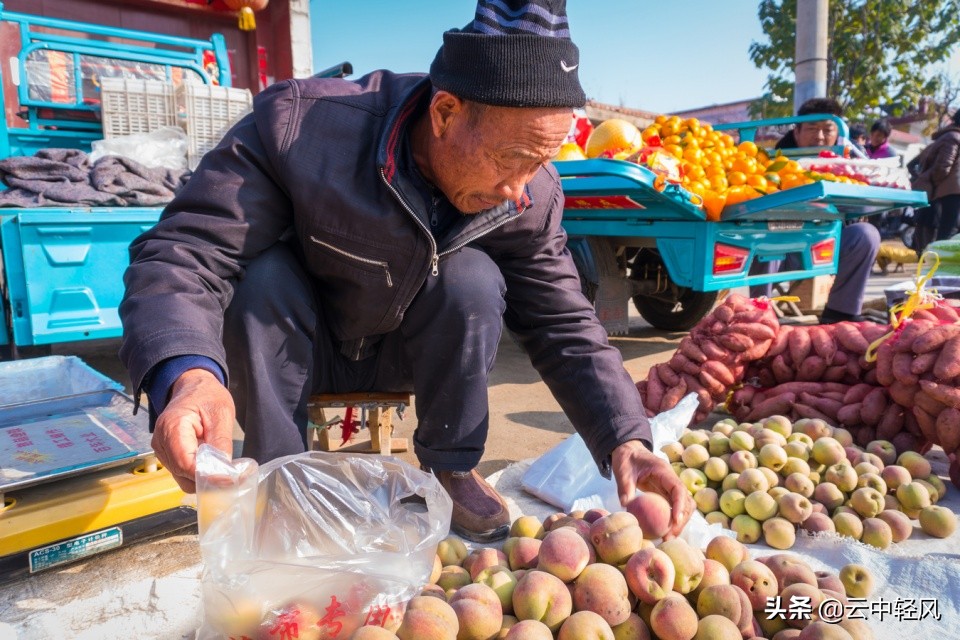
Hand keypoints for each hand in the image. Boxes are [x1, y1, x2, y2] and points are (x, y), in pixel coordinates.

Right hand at [151, 369, 234, 492]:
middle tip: (234, 475)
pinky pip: (184, 473)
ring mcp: (162, 450)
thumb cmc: (207, 396)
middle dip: (208, 479)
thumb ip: (221, 442)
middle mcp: (161, 442)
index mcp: (172, 426)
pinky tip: (213, 462)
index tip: (230, 478)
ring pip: (184, 479)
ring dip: (205, 478)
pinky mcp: (168, 455)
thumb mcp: (221, 413)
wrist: (193, 388)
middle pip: (183, 475)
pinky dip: (200, 474)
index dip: (208, 475)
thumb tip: (224, 471)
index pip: (186, 463)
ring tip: (224, 466)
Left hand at [611, 439, 693, 537]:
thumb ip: (625, 488)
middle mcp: (671, 479)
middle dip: (682, 520)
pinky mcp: (666, 493)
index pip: (678, 488)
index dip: (679, 505)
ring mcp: (670, 487)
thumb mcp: (623, 472)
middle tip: (669, 536)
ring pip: (684, 506)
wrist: (629, 452)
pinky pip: (674, 508)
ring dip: (679, 522)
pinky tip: (663, 532)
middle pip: (686, 501)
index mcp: (663, 471)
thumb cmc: (626, 460)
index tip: (675, 521)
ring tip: (667, 538)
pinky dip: (672, 520)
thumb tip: (626, 507)